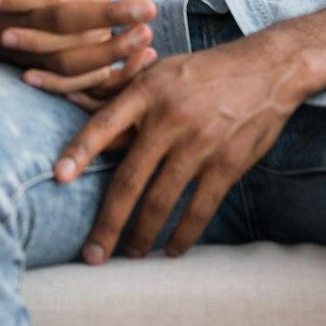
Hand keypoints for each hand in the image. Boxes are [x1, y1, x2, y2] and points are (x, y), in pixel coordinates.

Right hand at [0, 0, 157, 104]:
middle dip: (109, 15)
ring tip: (145, 37)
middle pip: (64, 18)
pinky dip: (100, 75)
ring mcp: (19, 49)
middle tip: (149, 8)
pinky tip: (131, 60)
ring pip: (66, 58)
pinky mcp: (30, 71)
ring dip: (109, 51)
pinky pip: (67, 82)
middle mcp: (10, 19)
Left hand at [55, 30, 309, 261]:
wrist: (267, 70)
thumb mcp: (160, 73)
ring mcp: (200, 145)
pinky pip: (200, 208)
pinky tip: (171, 250)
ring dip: (142, 235)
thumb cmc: (202, 72)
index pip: (104, 125)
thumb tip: (96, 140)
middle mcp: (169, 120)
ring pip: (161, 201)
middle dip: (108, 223)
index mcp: (146, 93)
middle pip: (129, 180)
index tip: (58, 177)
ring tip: (129, 255)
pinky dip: (183, 234)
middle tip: (92, 255)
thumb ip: (127, 104)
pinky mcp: (227, 164)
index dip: (79, 150)